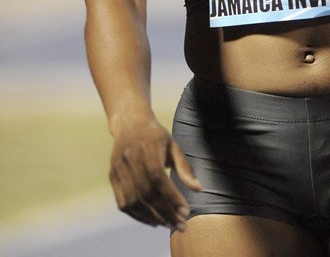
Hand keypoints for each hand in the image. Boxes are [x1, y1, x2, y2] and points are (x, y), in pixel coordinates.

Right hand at [109, 116, 200, 230]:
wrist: (129, 123)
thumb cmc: (156, 135)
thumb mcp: (173, 145)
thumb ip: (184, 168)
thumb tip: (198, 189)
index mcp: (148, 147)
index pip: (159, 179)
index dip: (172, 197)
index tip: (185, 212)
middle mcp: (130, 158)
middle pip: (147, 193)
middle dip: (165, 212)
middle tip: (180, 225)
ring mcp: (119, 169)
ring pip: (134, 201)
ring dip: (152, 217)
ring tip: (168, 225)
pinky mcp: (112, 177)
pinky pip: (123, 203)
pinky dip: (137, 216)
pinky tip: (152, 220)